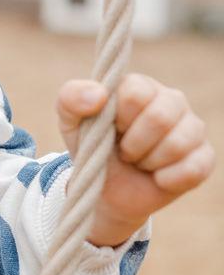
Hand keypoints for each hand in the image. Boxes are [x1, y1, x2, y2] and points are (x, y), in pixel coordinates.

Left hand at [57, 74, 214, 246]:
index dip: (118, 118)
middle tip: (123, 150)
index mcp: (140, 85)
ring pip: (178, 144)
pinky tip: (157, 176)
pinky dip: (167, 179)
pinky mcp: (204, 157)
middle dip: (133, 144)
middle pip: (159, 117)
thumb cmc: (91, 146)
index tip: (111, 128)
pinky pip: (194, 169)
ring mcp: (192, 127)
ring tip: (139, 161)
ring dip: (148, 161)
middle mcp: (171, 100)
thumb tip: (99, 94)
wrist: (107, 188)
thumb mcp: (70, 122)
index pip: (136, 92)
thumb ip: (71, 98)